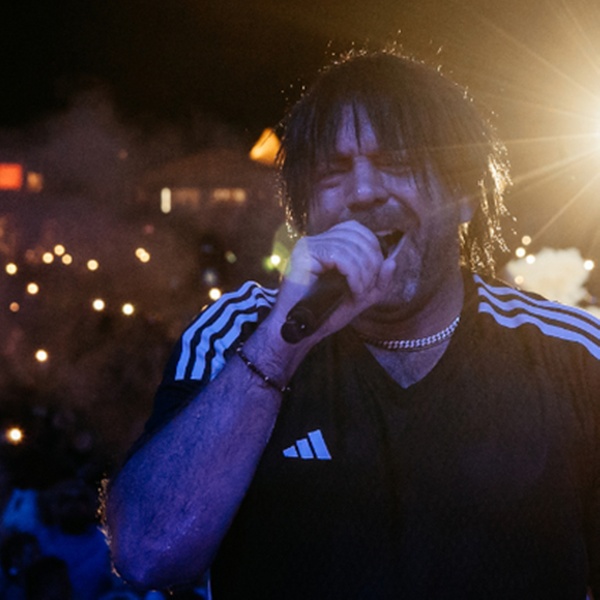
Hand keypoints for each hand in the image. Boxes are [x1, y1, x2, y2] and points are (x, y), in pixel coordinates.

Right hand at [273, 220, 397, 341]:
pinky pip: (340, 256)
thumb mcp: (362, 296)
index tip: (372, 279)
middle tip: (365, 289)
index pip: (357, 230)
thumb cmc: (327, 313)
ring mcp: (309, 246)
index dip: (373, 251)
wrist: (304, 331)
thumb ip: (379, 281)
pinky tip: (352, 289)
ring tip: (358, 292)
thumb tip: (392, 261)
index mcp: (328, 244)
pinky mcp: (304, 255)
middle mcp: (317, 240)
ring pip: (351, 247)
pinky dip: (354, 275)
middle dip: (371, 264)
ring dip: (363, 273)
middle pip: (357, 235)